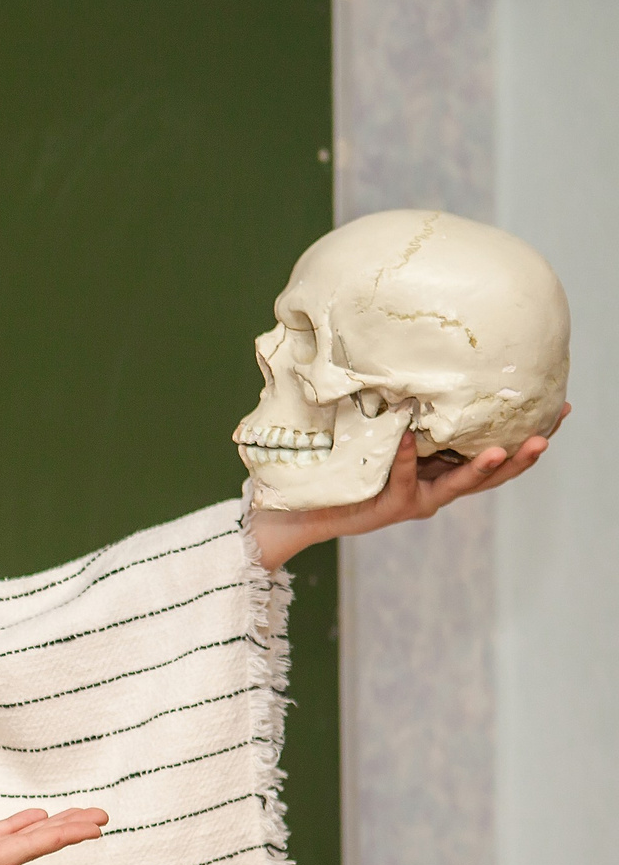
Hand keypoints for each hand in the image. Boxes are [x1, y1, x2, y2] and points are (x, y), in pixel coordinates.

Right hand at [0, 802, 107, 864]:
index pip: (22, 849)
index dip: (60, 835)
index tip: (94, 824)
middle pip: (28, 849)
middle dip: (66, 832)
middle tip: (103, 817)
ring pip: (16, 845)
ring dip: (49, 831)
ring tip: (81, 818)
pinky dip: (19, 830)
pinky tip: (33, 820)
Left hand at [249, 403, 566, 568]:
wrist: (304, 507)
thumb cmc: (345, 463)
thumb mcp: (383, 431)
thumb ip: (406, 407)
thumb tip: (417, 357)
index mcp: (444, 468)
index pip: (497, 450)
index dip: (529, 435)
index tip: (560, 410)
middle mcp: (437, 486)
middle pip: (491, 474)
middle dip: (522, 455)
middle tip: (547, 435)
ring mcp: (415, 499)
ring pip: (458, 485)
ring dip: (481, 468)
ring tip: (501, 450)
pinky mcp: (388, 507)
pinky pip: (402, 479)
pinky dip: (408, 458)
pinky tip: (411, 437)